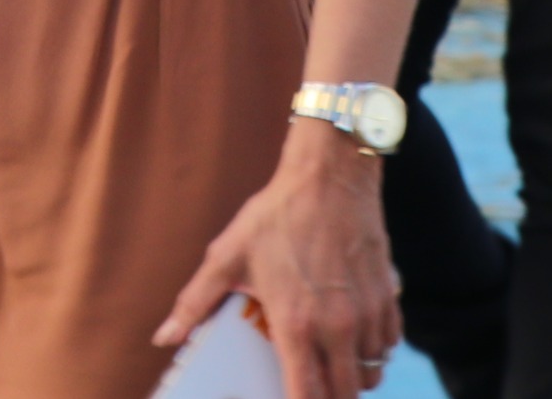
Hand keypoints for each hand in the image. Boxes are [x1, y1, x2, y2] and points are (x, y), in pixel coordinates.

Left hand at [155, 121, 400, 398]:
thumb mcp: (227, 256)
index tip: (287, 398)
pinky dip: (375, 352)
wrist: (330, 175)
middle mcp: (337, 327)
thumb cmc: (276, 215)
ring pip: (370, 372)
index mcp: (296, 325)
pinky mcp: (387, 295)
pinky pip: (388, 344)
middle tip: (312, 388)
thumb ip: (194, 302)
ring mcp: (366, 312)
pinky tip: (358, 340)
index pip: (306, 395)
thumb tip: (163, 337)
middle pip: (344, 394)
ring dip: (354, 377)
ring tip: (335, 368)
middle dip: (329, 398)